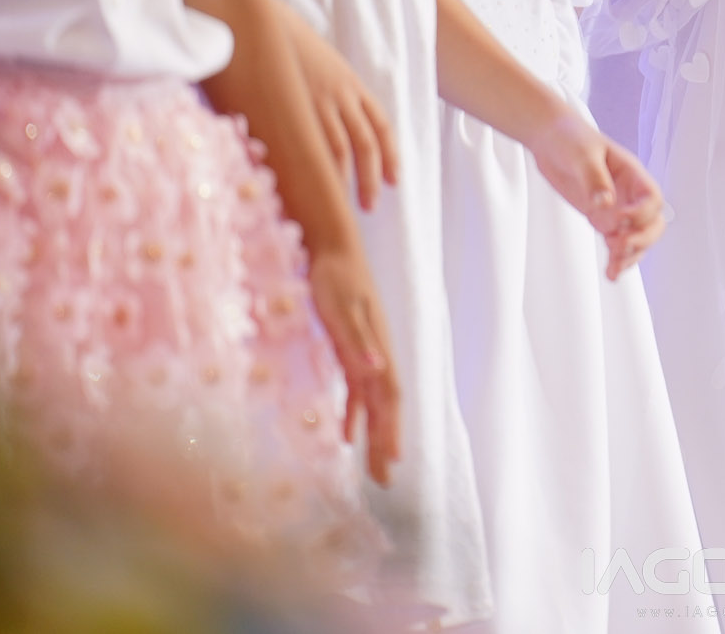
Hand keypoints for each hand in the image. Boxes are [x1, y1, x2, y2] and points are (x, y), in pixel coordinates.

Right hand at [281, 7, 395, 211]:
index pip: (381, 125)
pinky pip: (312, 144)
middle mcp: (342, 95)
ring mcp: (318, 101)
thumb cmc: (286, 44)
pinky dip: (318, 169)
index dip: (391, 154)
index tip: (395, 179)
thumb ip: (329, 95)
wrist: (261, 21)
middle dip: (372, 177)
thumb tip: (322, 129)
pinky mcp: (293, 107)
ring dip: (346, 182)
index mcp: (351, 84)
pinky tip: (316, 188)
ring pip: (342, 150)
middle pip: (367, 143)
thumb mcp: (320, 67)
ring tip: (343, 208)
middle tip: (371, 205)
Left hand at [306, 244, 401, 484]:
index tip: (391, 463)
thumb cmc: (335, 276)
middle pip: (386, 406)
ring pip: (373, 402)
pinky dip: (355, 414)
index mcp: (378, 347)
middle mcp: (377, 354)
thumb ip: (358, 342)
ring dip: (374, 434)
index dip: (391, 430)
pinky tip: (347, 434)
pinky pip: (357, 390)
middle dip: (386, 442)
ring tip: (373, 467)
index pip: (388, 398)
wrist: (333, 245)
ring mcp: (366, 351)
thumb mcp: (340, 309)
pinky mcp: (352, 347)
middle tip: (384, 480)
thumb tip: (376, 374)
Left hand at [524, 107, 665, 278]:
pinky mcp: (602, 219)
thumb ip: (595, 180)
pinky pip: (617, 243)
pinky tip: (610, 273)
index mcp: (632, 174)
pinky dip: (617, 259)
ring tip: (612, 271)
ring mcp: (617, 209)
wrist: (550, 139)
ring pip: (637, 239)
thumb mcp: (582, 155)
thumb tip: (606, 206)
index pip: (652, 200)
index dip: (642, 214)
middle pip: (653, 224)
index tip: (620, 220)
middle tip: (617, 247)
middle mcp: (629, 194)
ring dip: (630, 256)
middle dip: (640, 240)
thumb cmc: (570, 138)